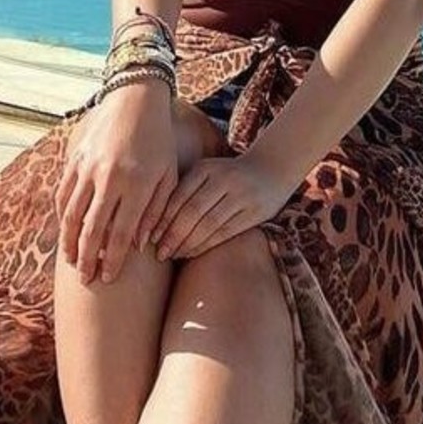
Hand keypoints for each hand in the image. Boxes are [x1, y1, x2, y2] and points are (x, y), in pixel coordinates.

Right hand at [57, 82, 176, 284]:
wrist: (134, 101)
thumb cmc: (158, 141)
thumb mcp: (167, 175)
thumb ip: (156, 211)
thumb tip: (141, 245)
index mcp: (136, 185)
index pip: (121, 234)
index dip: (113, 260)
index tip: (109, 278)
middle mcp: (108, 179)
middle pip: (92, 230)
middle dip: (88, 259)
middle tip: (86, 280)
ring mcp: (88, 169)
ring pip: (71, 215)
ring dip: (70, 242)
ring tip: (71, 261)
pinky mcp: (75, 160)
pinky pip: (63, 194)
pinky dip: (62, 216)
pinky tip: (65, 231)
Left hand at [150, 150, 292, 260]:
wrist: (272, 169)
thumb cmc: (228, 175)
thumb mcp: (207, 171)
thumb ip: (185, 188)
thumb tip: (151, 219)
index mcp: (206, 168)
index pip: (179, 196)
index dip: (163, 219)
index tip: (150, 236)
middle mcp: (224, 180)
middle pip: (192, 212)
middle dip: (173, 235)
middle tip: (159, 253)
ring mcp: (241, 196)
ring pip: (209, 225)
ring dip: (188, 244)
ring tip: (173, 255)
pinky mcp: (254, 212)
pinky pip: (224, 233)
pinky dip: (205, 245)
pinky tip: (191, 253)